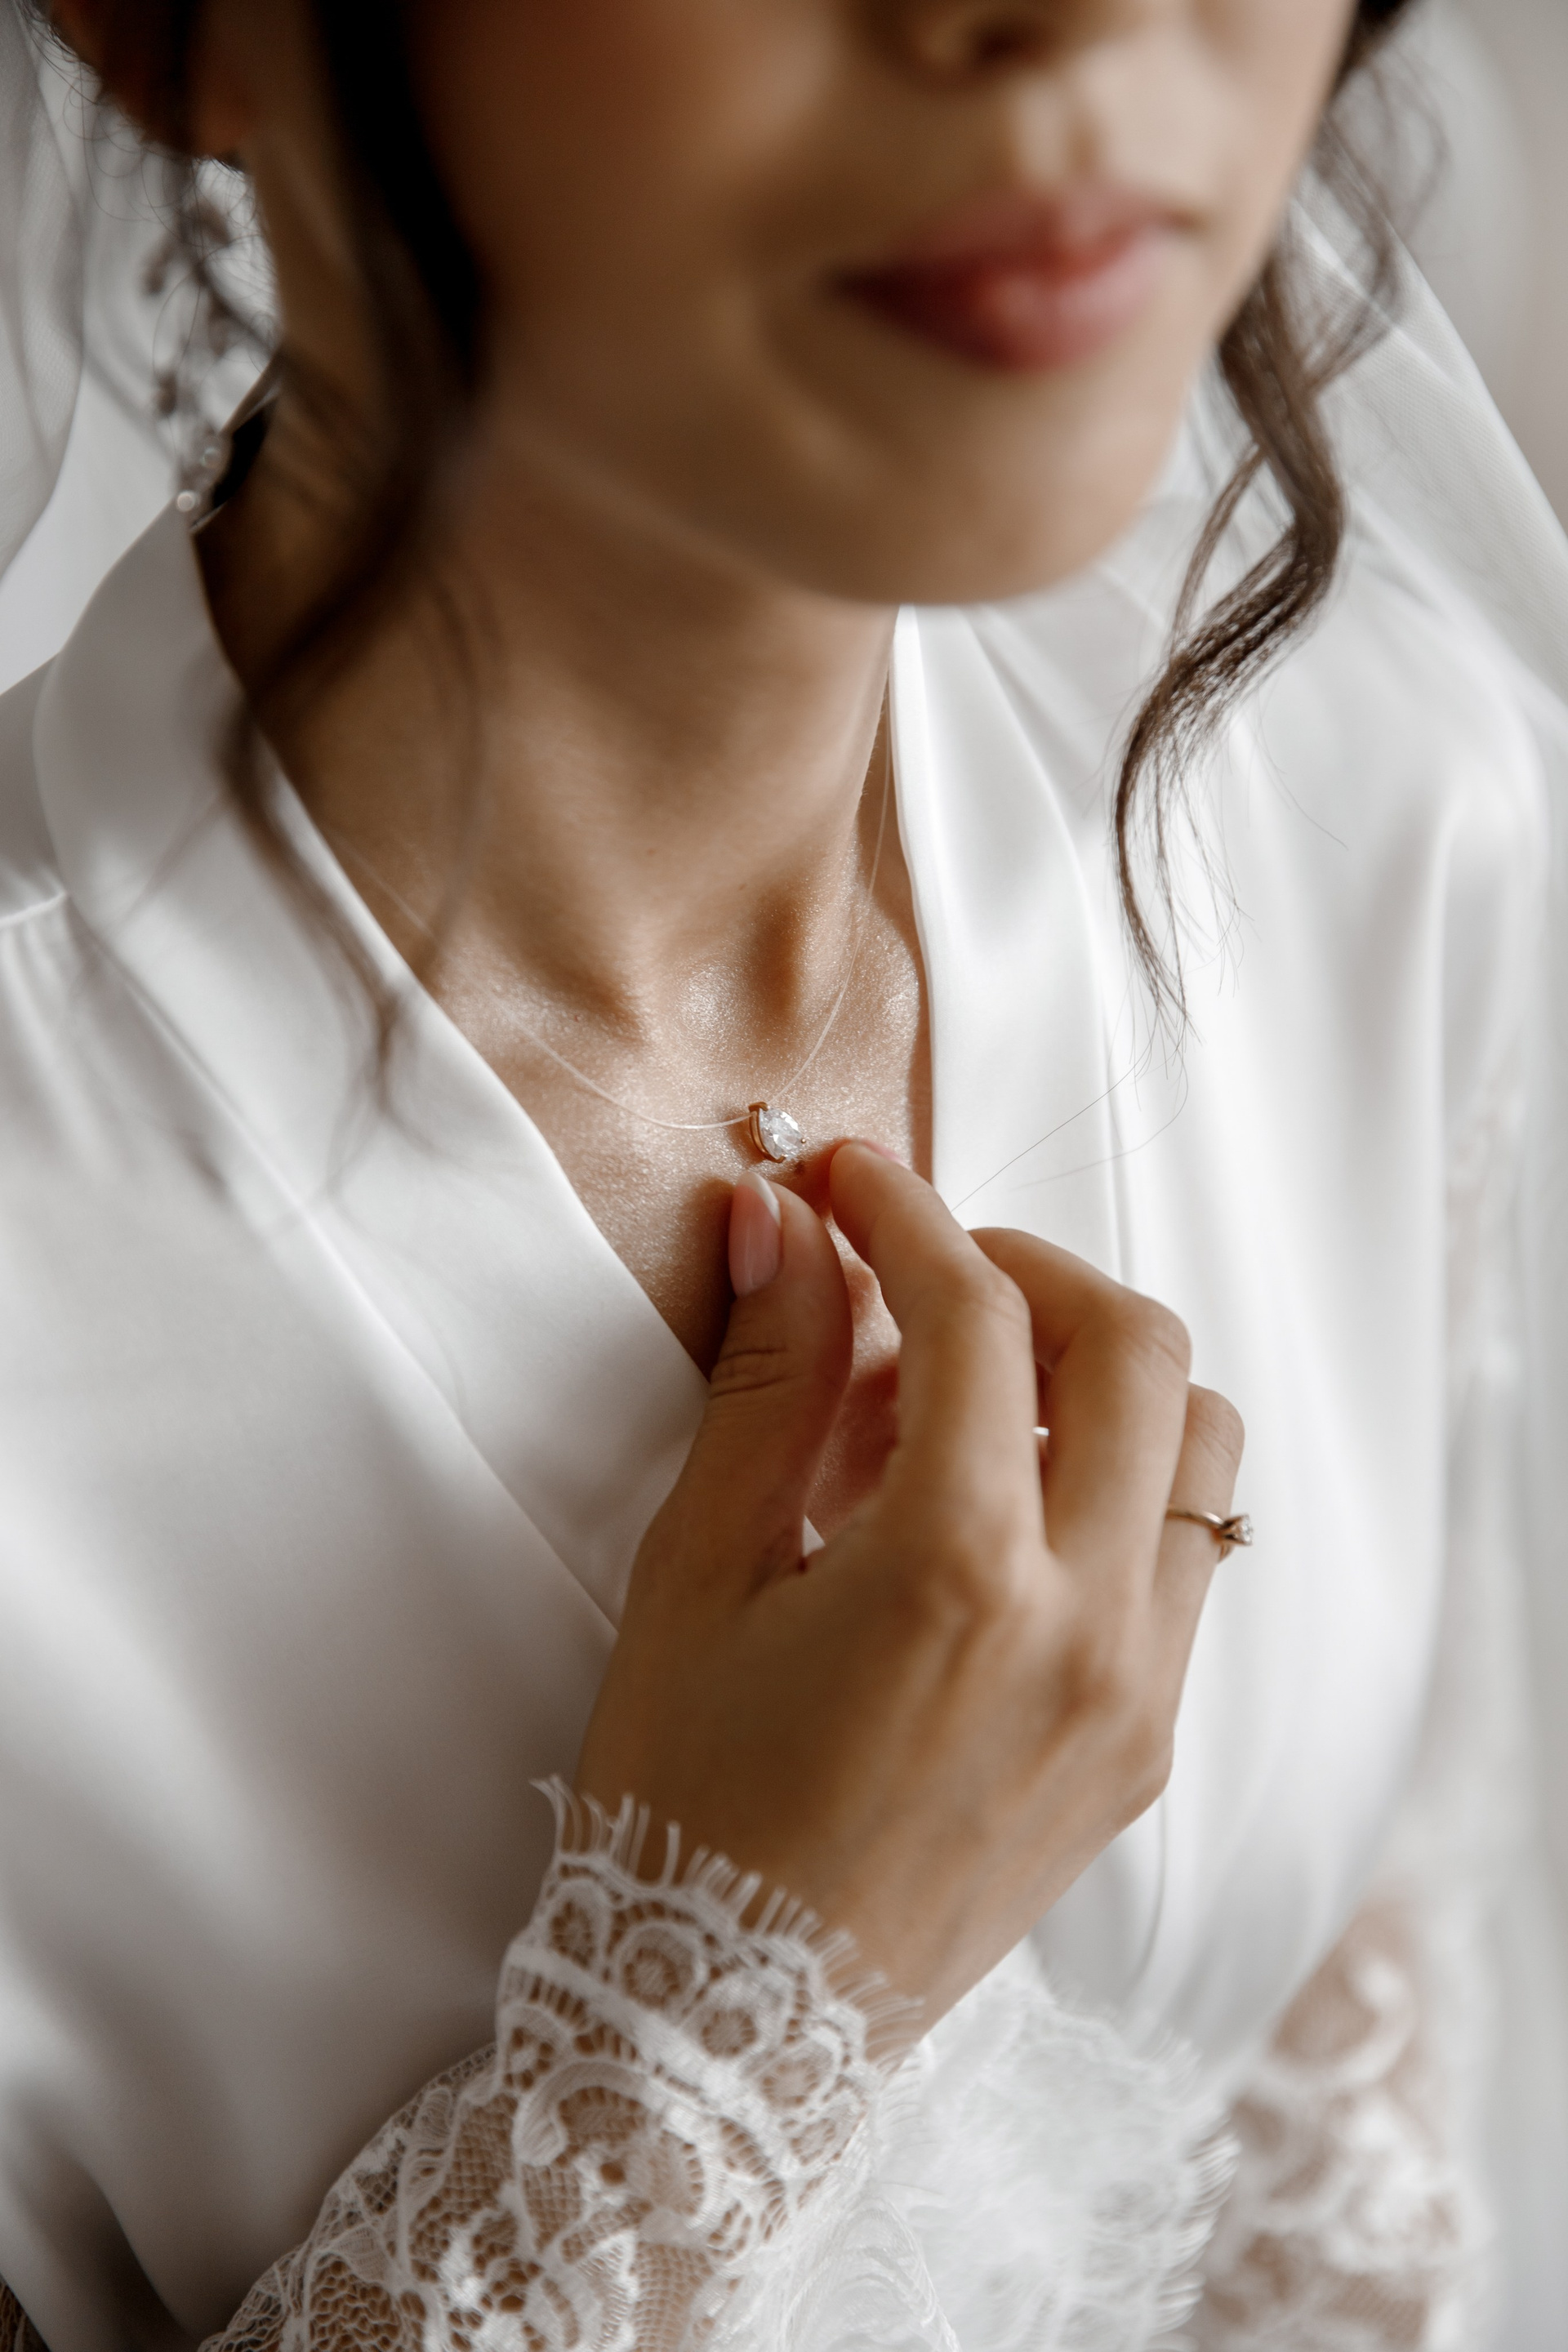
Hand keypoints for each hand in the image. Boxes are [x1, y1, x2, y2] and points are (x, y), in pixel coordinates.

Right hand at [576, 1143, 1242, 2025]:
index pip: (980, 1316)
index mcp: (959, 1572)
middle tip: (929, 1272)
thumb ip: (766, 1384)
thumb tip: (782, 1227)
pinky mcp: (1145, 1749)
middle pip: (1143, 1350)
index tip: (848, 1184)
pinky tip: (998, 1514)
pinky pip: (1183, 1564)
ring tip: (972, 1402)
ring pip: (1200, 1453)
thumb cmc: (683, 1804)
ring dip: (1103, 1379)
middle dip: (1035, 1270)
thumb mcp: (698, 1577)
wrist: (729, 2028)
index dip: (908, 1216)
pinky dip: (1117, 1488)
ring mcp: (1137, 1694)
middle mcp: (1086, 1625)